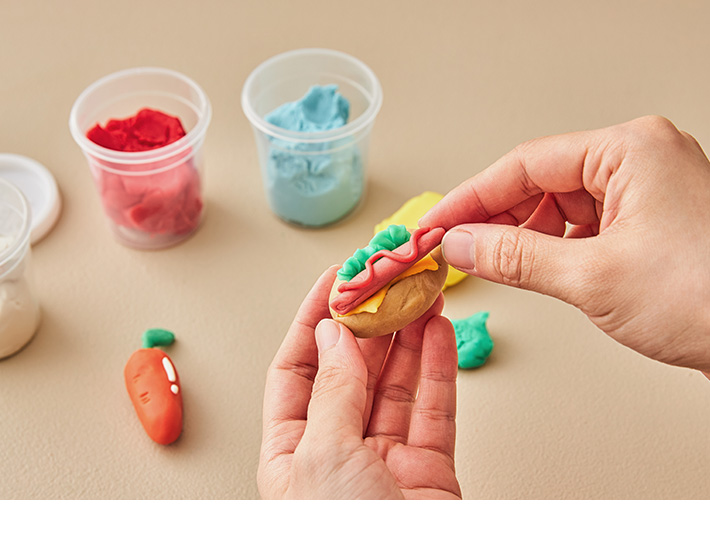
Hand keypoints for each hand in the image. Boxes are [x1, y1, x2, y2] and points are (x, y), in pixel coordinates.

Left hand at [258, 267, 461, 498]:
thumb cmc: (343, 546)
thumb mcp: (323, 455)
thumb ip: (333, 392)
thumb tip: (334, 336)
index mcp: (292, 452)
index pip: (296, 370)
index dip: (314, 322)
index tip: (336, 281)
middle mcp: (337, 452)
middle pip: (351, 371)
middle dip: (370, 322)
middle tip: (386, 281)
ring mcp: (385, 460)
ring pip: (396, 384)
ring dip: (409, 336)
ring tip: (419, 294)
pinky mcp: (429, 469)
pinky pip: (434, 408)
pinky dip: (439, 368)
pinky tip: (439, 332)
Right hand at [420, 116, 709, 375]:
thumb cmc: (708, 299)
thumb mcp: (592, 277)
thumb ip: (514, 257)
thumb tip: (461, 246)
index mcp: (630, 151)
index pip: (526, 164)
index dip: (471, 197)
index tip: (436, 223)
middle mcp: (639, 162)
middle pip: (540, 182)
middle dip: (495, 219)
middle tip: (454, 248)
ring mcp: (645, 192)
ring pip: (558, 207)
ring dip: (521, 237)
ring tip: (490, 265)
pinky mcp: (648, 223)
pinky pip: (581, 227)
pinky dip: (551, 249)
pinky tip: (532, 268)